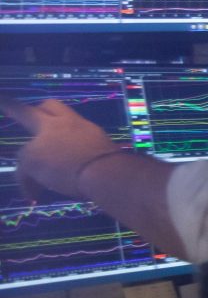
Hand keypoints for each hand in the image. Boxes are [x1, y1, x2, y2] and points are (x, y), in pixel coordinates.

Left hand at [0, 97, 122, 197]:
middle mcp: (54, 126)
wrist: (101, 170)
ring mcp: (39, 141)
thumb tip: (79, 154)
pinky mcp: (31, 158)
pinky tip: (34, 195)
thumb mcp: (96, 143)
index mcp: (73, 121)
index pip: (53, 106)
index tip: (38, 108)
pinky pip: (23, 173)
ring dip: (29, 166)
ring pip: (24, 151)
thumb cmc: (108, 159)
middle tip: (3, 102)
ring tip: (32, 186)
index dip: (44, 109)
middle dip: (11, 107)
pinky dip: (28, 184)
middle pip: (26, 113)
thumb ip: (81, 143)